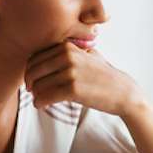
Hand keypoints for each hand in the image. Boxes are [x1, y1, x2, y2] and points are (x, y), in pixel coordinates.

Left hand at [25, 43, 140, 115]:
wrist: (122, 92)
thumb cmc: (103, 75)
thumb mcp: (88, 54)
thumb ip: (69, 51)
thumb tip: (44, 55)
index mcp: (68, 46)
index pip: (36, 56)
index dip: (30, 70)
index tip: (32, 80)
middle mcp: (68, 56)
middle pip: (34, 70)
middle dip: (30, 82)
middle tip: (32, 91)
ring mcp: (71, 72)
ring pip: (38, 85)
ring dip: (35, 95)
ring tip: (39, 100)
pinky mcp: (73, 89)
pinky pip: (45, 96)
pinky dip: (39, 103)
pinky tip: (41, 105)